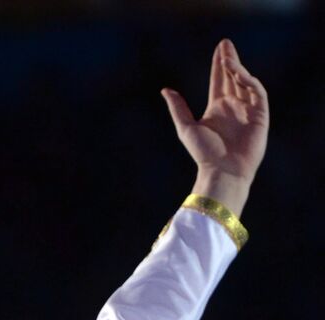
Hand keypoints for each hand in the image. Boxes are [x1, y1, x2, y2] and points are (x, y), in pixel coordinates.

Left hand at [161, 39, 267, 210]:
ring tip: (228, 58)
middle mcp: (233, 106)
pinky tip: (239, 74)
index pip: (220, 80)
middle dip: (230, 60)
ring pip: (245, 82)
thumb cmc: (204, 153)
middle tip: (226, 43)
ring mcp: (248, 110)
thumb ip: (178, 107)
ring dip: (238, 69)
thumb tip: (165, 90)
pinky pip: (257, 93)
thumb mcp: (186, 127)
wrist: (222, 170)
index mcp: (217, 107)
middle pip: (233, 77)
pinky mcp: (260, 115)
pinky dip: (250, 82)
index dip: (219, 64)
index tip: (220, 48)